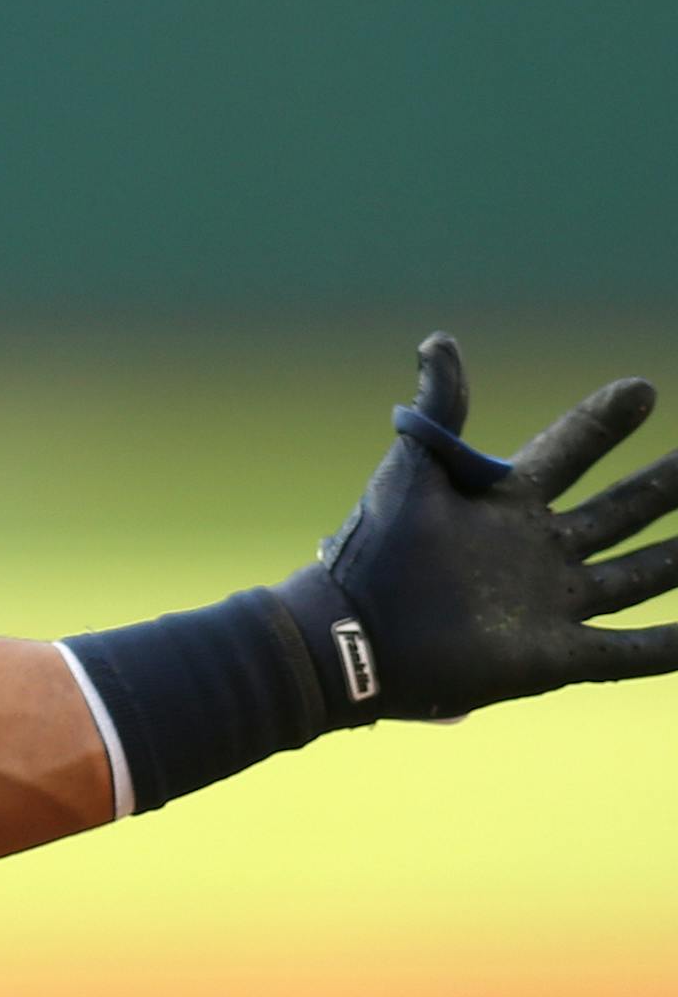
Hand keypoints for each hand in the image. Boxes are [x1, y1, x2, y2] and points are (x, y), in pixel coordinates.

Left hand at [278, 333, 677, 722]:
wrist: (350, 633)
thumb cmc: (375, 548)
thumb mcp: (411, 470)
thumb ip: (437, 410)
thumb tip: (439, 340)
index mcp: (505, 502)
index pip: (569, 451)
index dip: (602, 423)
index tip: (640, 389)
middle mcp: (538, 550)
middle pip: (622, 511)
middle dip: (666, 484)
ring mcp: (550, 602)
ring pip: (639, 576)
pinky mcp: (554, 656)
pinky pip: (628, 652)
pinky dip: (671, 646)